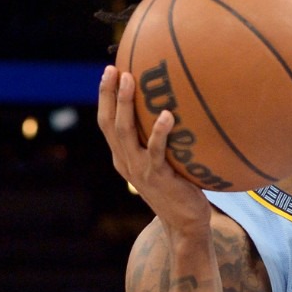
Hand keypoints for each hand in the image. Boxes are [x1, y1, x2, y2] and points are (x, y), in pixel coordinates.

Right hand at [96, 65, 211, 234]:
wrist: (185, 222)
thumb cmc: (179, 187)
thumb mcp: (164, 161)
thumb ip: (162, 140)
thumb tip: (178, 106)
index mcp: (123, 156)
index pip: (107, 122)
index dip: (106, 97)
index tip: (109, 71)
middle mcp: (126, 161)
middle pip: (110, 123)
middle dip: (110, 94)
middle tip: (115, 69)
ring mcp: (139, 169)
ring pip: (125, 132)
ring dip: (125, 105)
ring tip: (131, 80)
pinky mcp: (158, 176)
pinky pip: (156, 151)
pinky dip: (159, 132)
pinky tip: (168, 115)